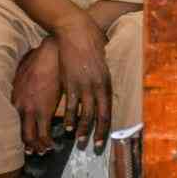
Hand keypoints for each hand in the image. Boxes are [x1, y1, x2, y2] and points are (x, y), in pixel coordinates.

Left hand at [12, 37, 62, 155]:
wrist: (51, 53)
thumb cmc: (40, 57)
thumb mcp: (24, 70)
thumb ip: (22, 80)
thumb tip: (24, 80)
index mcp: (14, 97)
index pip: (12, 121)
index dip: (19, 133)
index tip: (26, 139)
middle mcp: (18, 106)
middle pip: (19, 133)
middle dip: (28, 145)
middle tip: (35, 150)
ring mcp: (30, 109)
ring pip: (30, 137)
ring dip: (38, 145)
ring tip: (45, 149)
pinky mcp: (44, 110)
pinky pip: (44, 133)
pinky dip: (48, 141)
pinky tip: (54, 143)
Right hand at [52, 15, 112, 153]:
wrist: (77, 31)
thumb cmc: (90, 44)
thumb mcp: (100, 63)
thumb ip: (100, 78)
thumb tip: (99, 91)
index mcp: (106, 80)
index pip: (109, 109)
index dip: (107, 125)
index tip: (105, 138)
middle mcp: (98, 85)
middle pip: (100, 115)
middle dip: (97, 132)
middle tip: (96, 146)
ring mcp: (84, 84)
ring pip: (85, 113)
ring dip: (82, 129)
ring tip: (79, 141)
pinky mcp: (70, 82)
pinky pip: (71, 105)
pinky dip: (70, 117)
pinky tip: (67, 127)